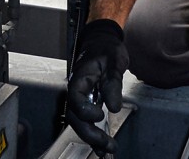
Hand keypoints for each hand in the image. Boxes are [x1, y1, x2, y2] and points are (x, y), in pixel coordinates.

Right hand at [64, 18, 127, 153]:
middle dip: (89, 133)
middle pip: (75, 116)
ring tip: (106, 149)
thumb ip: (112, 84)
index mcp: (80, 77)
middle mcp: (76, 89)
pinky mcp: (86, 101)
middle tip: (106, 145)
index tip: (101, 115)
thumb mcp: (114, 61)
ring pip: (79, 121)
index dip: (86, 111)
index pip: (75, 99)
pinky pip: (85, 119)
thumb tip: (113, 106)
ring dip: (91, 136)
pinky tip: (101, 144)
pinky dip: (93, 132)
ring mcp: (80, 95)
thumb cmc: (106, 47)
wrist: (103, 40)